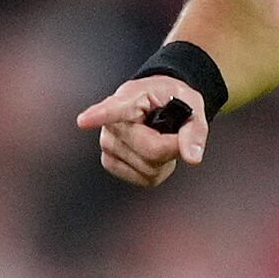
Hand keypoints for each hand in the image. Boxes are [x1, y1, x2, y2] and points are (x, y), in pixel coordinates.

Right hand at [76, 69, 215, 187]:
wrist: (158, 104)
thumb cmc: (171, 99)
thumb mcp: (191, 104)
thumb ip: (195, 129)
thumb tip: (192, 157)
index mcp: (130, 99)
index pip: (113, 109)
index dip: (99, 115)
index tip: (84, 121)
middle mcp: (112, 123)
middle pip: (151, 150)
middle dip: (172, 147)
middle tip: (173, 132)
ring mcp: (108, 144)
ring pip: (149, 168)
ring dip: (164, 160)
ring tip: (160, 139)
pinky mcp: (110, 162)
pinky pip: (145, 179)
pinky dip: (157, 171)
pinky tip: (153, 155)